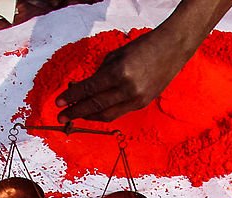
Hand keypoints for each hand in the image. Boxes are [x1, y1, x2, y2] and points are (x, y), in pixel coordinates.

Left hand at [56, 27, 194, 122]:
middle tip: (61, 116)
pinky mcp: (143, 104)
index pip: (90, 89)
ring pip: (108, 115)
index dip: (73, 96)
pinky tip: (94, 112)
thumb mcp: (117, 55)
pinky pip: (119, 112)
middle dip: (76, 112)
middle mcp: (128, 89)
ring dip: (89, 116)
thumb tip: (83, 87)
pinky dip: (104, 113)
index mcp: (120, 73)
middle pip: (96, 106)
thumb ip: (101, 72)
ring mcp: (137, 99)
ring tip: (76, 115)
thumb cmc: (144, 46)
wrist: (173, 49)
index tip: (59, 102)